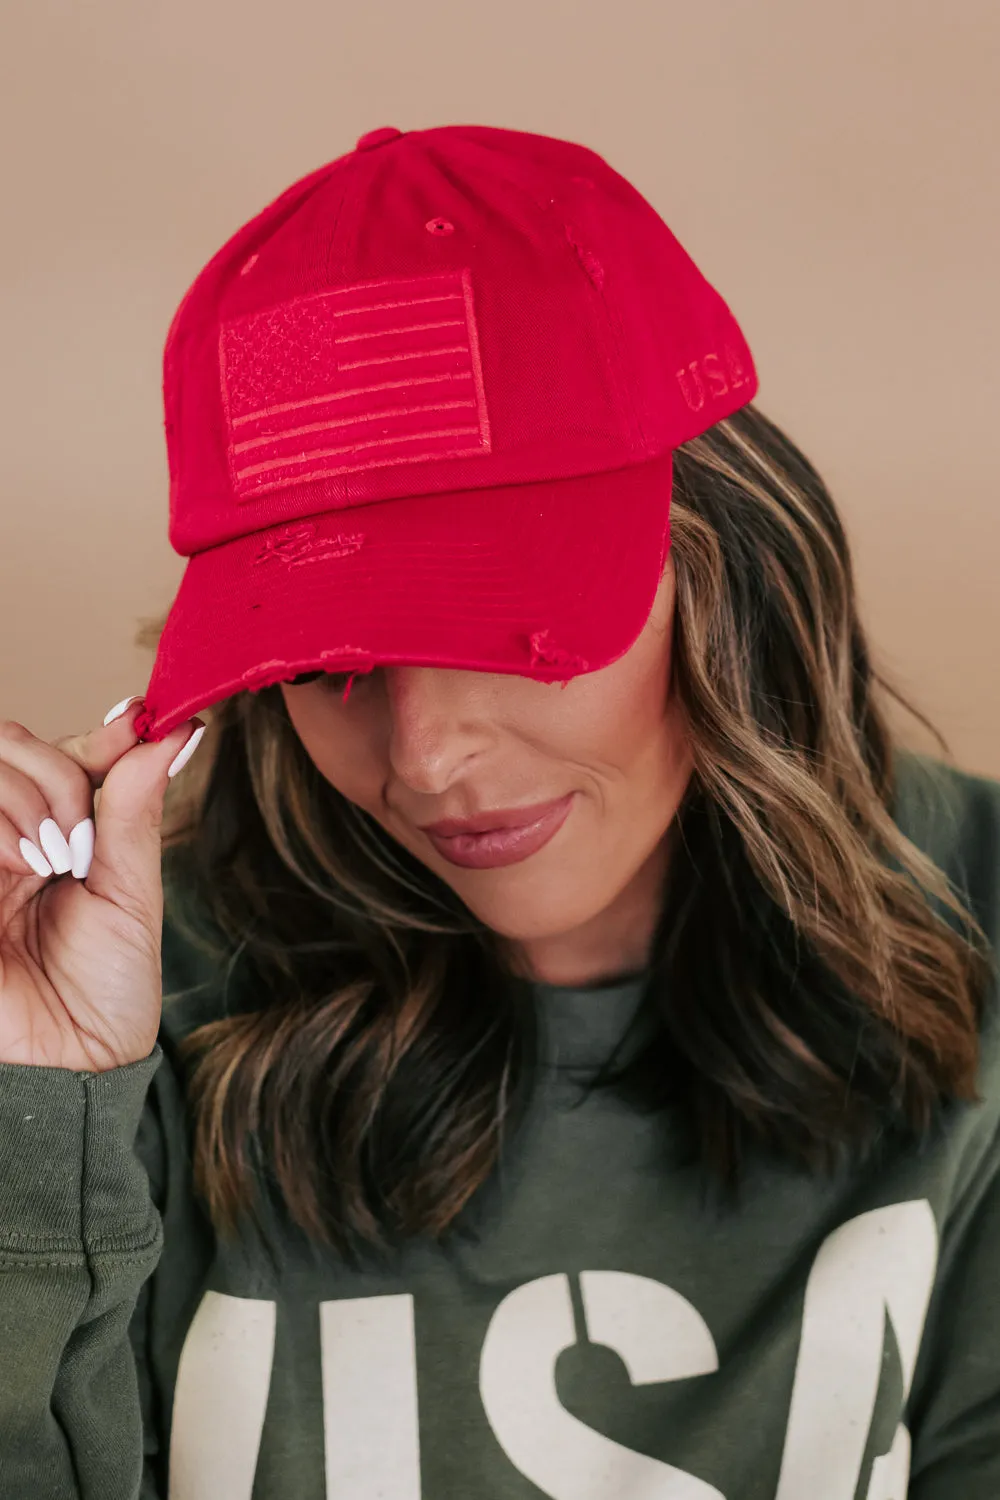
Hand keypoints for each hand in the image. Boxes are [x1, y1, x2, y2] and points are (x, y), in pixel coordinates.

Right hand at [0, 700, 204, 1070]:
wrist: (64, 1069)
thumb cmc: (102, 996)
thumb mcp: (132, 895)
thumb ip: (136, 813)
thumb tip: (173, 733)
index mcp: (57, 837)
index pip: (65, 754)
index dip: (103, 735)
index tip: (143, 722)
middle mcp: (8, 838)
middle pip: (13, 745)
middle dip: (58, 775)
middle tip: (84, 837)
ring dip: (30, 797)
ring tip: (57, 859)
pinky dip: (2, 823)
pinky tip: (25, 864)